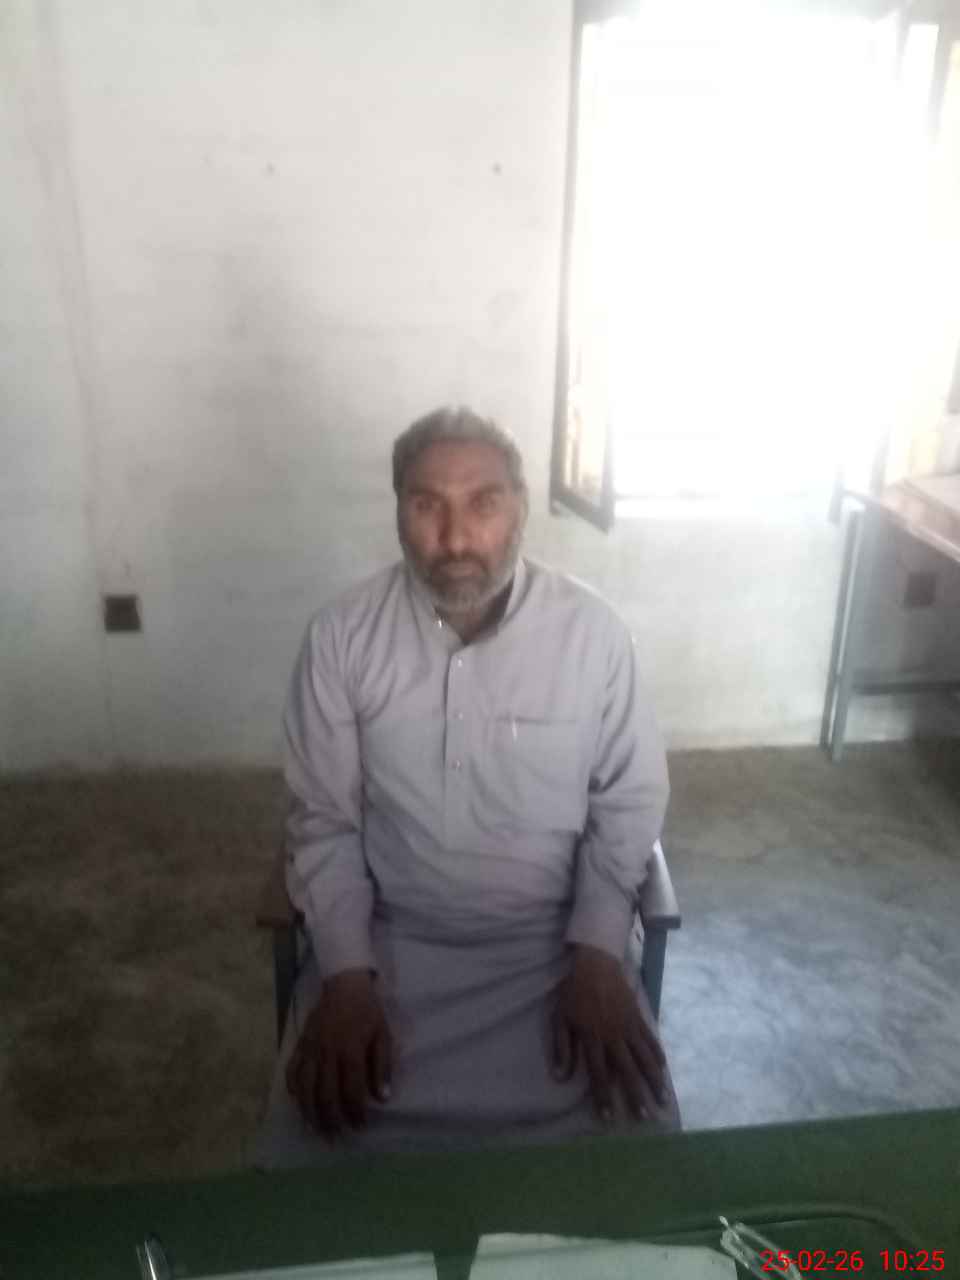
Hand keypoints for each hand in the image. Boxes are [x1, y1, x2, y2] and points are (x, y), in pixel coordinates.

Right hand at [286, 968, 392, 1139]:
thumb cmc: (367, 1010)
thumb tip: (382, 1098)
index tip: (360, 1127)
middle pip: (326, 1095)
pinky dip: (294, 1090)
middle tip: (336, 1138)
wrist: (344, 983)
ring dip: (310, 1113)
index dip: (356, 1112)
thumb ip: (382, 1067)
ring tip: (317, 1130)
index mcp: (350, 1050)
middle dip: (331, 1120)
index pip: (352, 1090)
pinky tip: (299, 1103)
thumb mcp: (383, 1035)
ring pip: (305, 1088)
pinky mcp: (300, 1045)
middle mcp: (327, 1053)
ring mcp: (311, 1049)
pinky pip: (292, 1071)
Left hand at [550, 944, 666, 1123]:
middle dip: (636, 1096)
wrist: (596, 964)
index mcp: (592, 1038)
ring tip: (662, 1100)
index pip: (599, 1074)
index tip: (609, 1118)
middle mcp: (614, 1036)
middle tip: (646, 1118)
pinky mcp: (639, 1017)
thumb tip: (559, 1077)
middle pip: (627, 1071)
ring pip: (644, 1058)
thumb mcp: (560, 1019)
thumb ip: (562, 1048)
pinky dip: (657, 1055)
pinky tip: (663, 1069)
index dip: (604, 1097)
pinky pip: (651, 1039)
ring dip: (654, 1080)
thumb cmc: (574, 993)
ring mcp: (629, 1027)